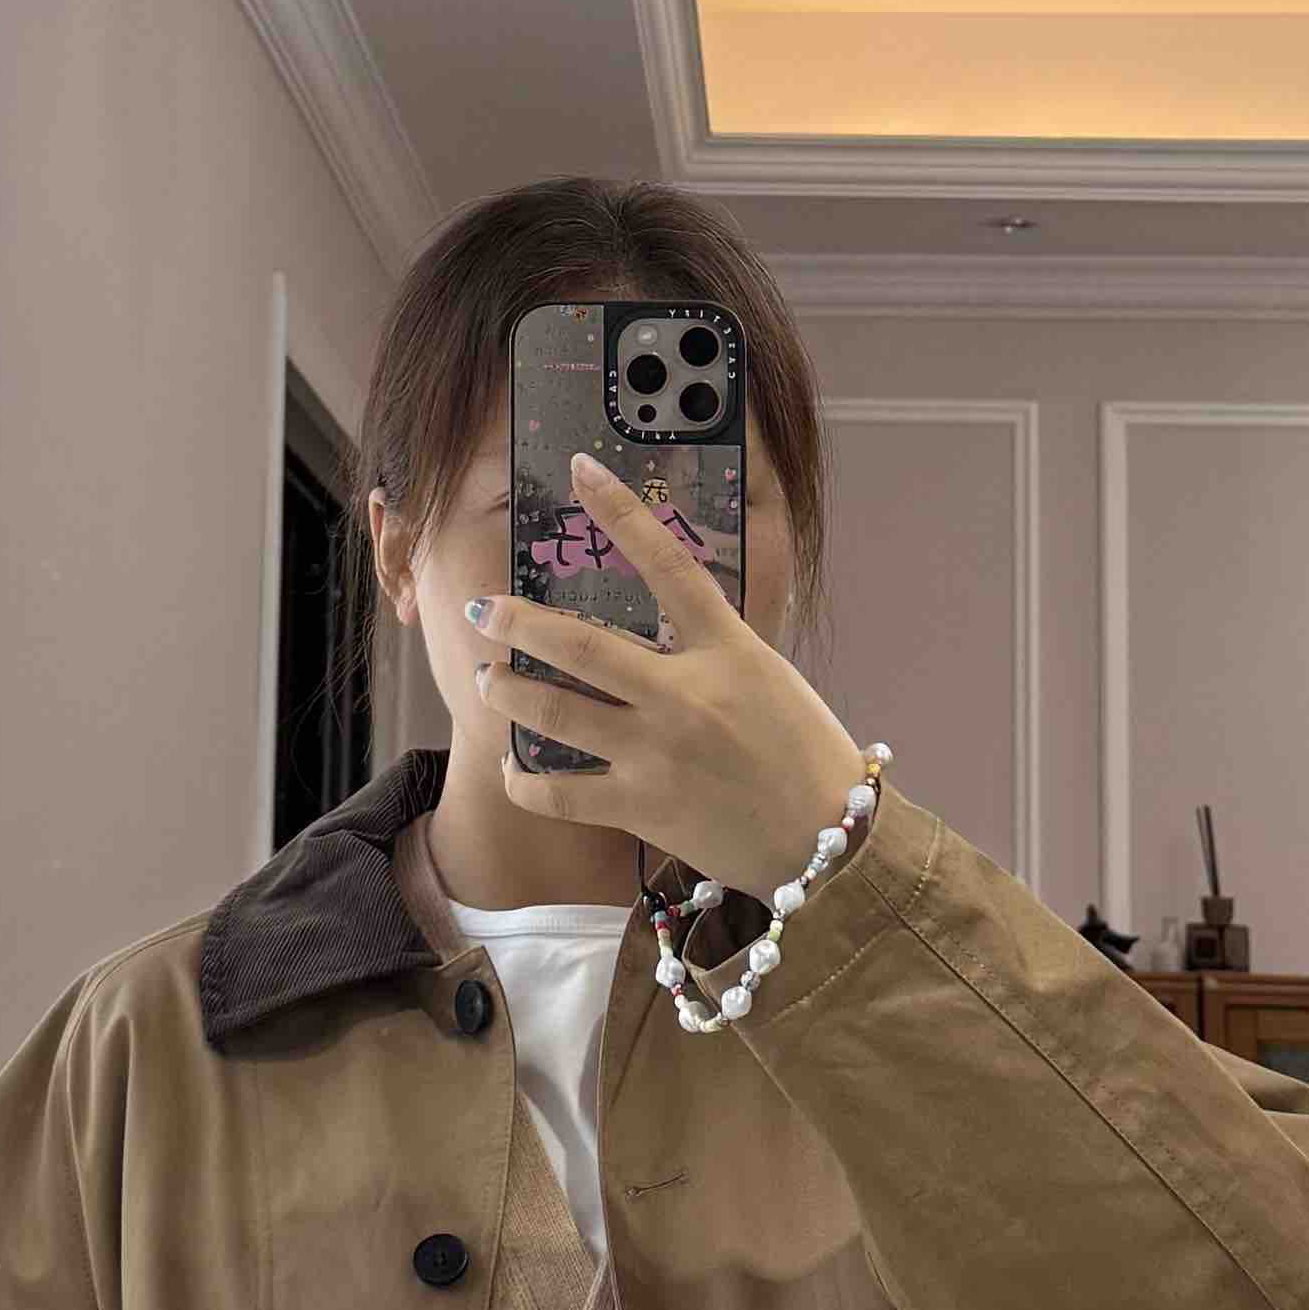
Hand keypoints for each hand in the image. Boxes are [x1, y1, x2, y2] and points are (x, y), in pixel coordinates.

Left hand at [469, 453, 874, 900]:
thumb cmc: (803, 754)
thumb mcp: (766, 677)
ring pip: (555, 713)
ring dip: (507, 692)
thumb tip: (659, 623)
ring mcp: (659, 752)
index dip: (621, 510)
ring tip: (488, 680)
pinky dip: (523, 780)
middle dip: (516, 622)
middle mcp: (686, 694)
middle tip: (483, 609)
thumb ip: (712, 649)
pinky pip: (559, 793)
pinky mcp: (642, 807)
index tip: (581, 469)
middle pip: (579, 644)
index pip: (667, 563)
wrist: (825, 840)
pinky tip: (512, 768)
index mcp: (727, 649)